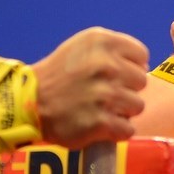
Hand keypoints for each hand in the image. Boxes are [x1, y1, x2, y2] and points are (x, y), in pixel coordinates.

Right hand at [31, 27, 148, 146]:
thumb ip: (113, 50)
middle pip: (141, 81)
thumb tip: (144, 65)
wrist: (29, 102)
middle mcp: (105, 65)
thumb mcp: (83, 46)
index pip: (141, 55)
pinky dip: (116, 131)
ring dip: (122, 111)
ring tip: (101, 109)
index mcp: (102, 42)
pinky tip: (100, 125)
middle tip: (104, 94)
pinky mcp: (100, 122)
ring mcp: (104, 94)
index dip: (130, 67)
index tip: (114, 75)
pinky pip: (127, 129)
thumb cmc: (60, 74)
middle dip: (126, 89)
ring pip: (138, 106)